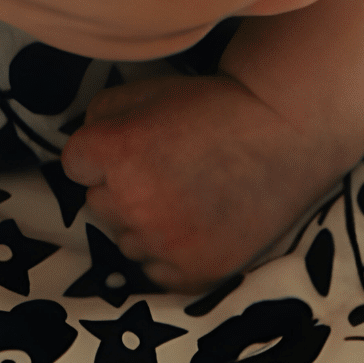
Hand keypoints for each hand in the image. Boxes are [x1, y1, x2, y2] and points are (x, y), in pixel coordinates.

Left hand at [60, 74, 344, 290]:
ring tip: (188, 198)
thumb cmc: (217, 106)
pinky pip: (157, 271)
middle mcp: (133, 202)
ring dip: (145, 224)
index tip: (137, 145)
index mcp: (117, 152)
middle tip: (168, 170)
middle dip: (123, 188)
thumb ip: (101, 115)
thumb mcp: (150, 90)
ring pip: (127, 241)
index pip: (75, 164)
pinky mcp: (193, 272)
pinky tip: (198, 226)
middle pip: (99, 204)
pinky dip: (170, 254)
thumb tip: (85, 149)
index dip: (104, 152)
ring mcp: (164, 243)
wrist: (288, 132)